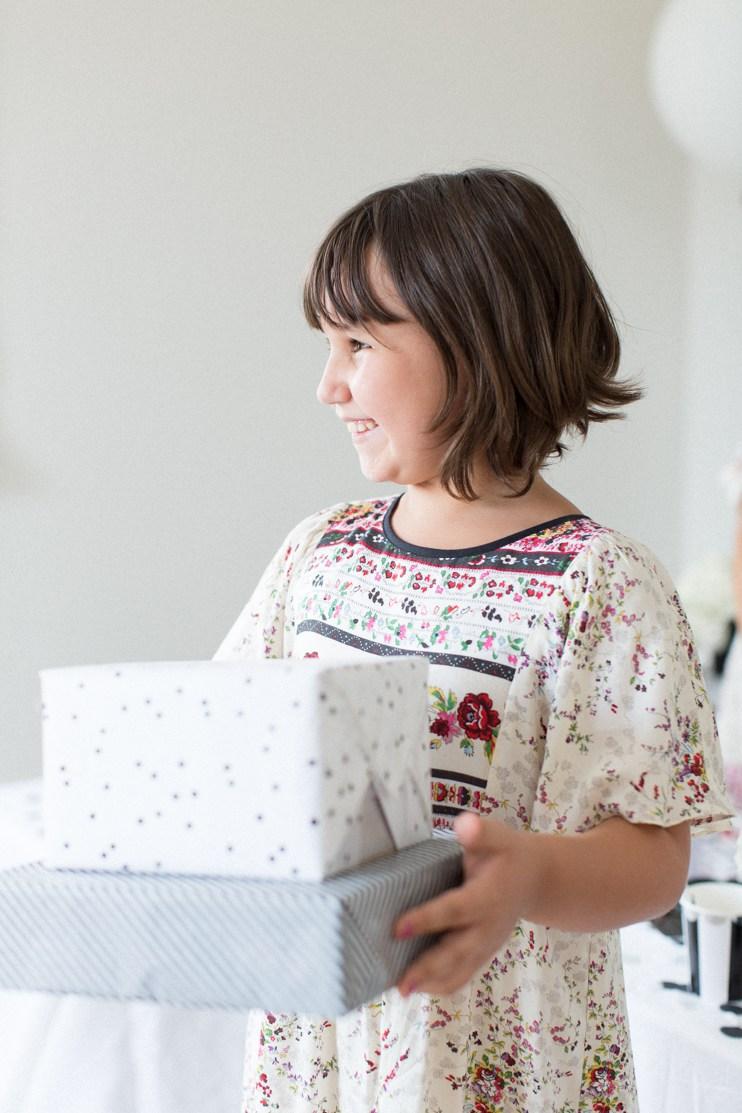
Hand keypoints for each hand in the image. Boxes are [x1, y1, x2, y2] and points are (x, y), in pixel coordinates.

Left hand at [392, 812, 537, 996]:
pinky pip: (463, 974)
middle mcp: (487, 928)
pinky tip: (418, 987)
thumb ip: (481, 833)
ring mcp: (486, 945)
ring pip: (460, 970)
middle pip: (457, 952)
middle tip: (401, 982)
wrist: (537, 880)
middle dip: (428, 968)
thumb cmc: (510, 855)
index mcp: (488, 898)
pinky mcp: (482, 953)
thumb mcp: (499, 836)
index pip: (455, 911)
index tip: (398, 928)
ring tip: (403, 990)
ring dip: (432, 982)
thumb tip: (464, 825)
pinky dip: (442, 984)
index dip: (427, 920)